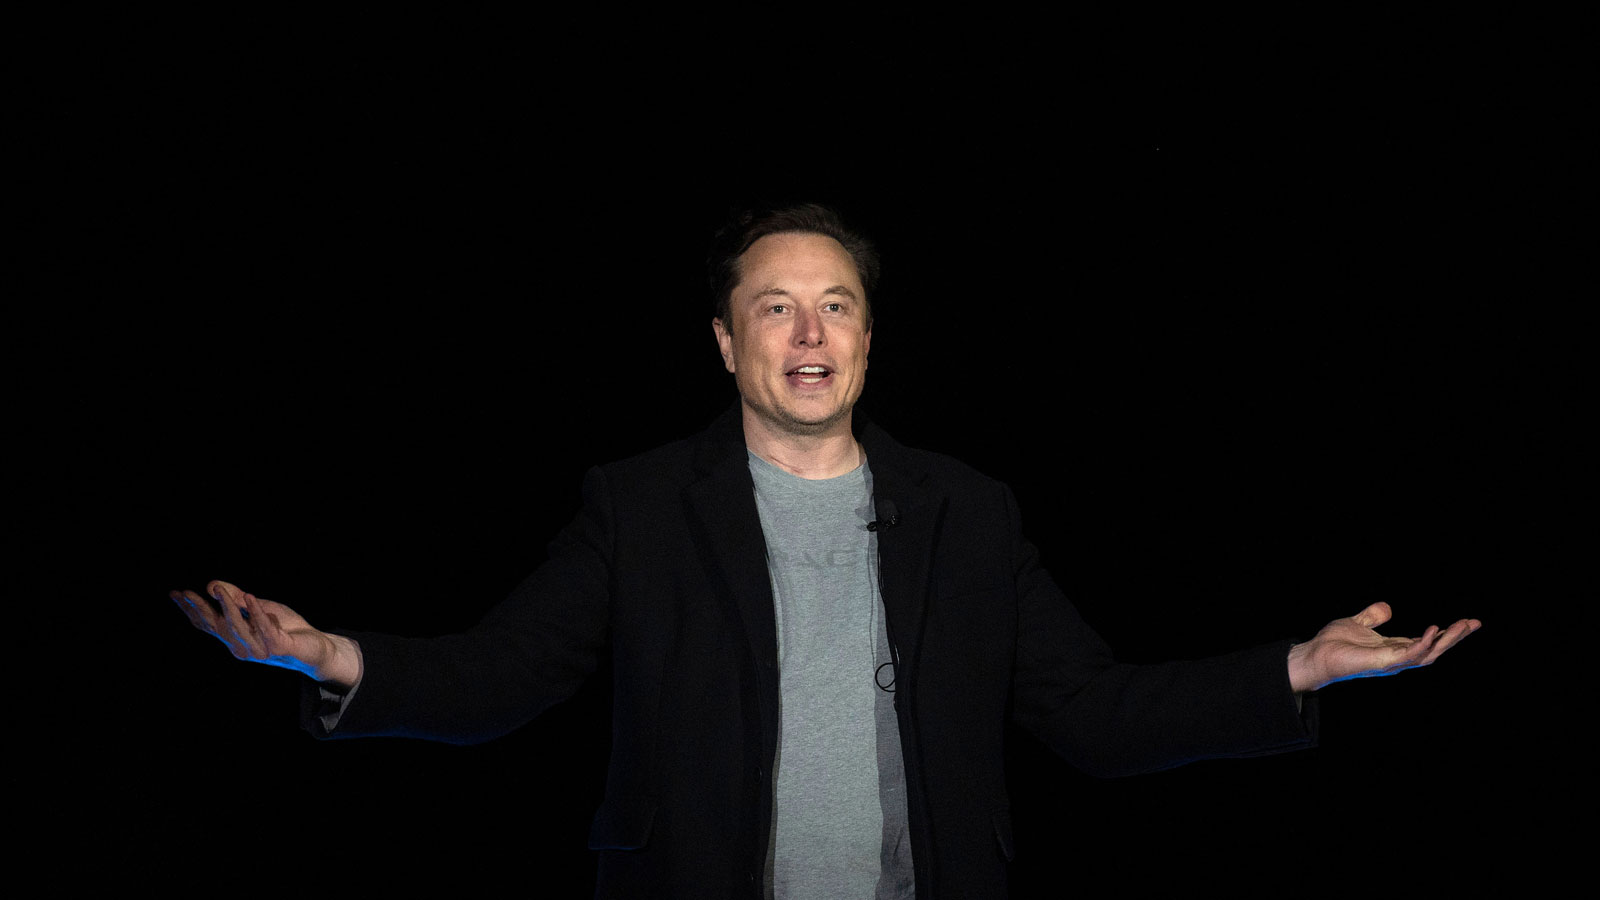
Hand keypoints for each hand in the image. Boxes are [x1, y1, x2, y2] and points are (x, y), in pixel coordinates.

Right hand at [171, 580, 361, 687]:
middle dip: (200, 609)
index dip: (190, 610)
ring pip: (237, 627)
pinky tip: (251, 598)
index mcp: (234, 637)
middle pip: (216, 626)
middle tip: (186, 592)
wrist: (314, 648)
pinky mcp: (276, 648)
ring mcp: (258, 650)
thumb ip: (238, 599)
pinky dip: (257, 613)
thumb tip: (212, 585)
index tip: (175, 594)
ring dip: (228, 607)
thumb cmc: (284, 628)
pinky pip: (265, 629)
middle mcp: (240, 646)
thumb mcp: (260, 608)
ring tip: (219, 589)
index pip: (207, 624)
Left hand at [1287, 602, 1480, 692]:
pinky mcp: (1382, 662)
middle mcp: (1397, 658)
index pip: (1428, 642)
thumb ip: (1372, 616)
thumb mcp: (1357, 623)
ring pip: (1428, 654)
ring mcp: (1392, 662)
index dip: (1447, 633)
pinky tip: (1434, 630)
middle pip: (1434, 650)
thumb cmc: (1333, 644)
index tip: (1467, 622)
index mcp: (1395, 649)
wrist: (1314, 655)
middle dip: (1456, 638)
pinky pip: (1408, 654)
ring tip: (1463, 625)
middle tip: (1475, 623)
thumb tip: (1387, 607)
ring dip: (1447, 641)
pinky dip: (1423, 644)